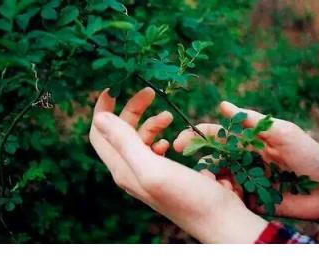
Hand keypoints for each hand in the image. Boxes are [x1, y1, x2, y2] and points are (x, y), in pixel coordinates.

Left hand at [90, 88, 267, 242]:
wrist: (220, 218)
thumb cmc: (188, 196)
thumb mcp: (153, 167)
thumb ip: (125, 143)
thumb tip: (100, 118)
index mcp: (123, 169)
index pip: (99, 134)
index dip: (102, 109)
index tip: (115, 87)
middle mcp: (131, 171)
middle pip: (121, 132)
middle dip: (133, 108)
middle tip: (151, 92)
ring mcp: (149, 173)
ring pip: (140, 138)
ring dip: (151, 122)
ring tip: (169, 117)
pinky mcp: (166, 174)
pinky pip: (155, 149)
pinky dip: (161, 137)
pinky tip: (172, 140)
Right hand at [174, 101, 318, 219]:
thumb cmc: (308, 155)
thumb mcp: (283, 133)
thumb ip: (254, 121)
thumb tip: (223, 105)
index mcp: (247, 142)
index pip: (217, 135)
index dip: (198, 135)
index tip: (181, 138)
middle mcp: (241, 159)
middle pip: (211, 155)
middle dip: (193, 154)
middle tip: (175, 155)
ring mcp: (244, 179)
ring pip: (216, 175)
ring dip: (206, 174)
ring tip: (203, 177)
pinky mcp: (248, 197)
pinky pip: (228, 194)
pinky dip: (220, 192)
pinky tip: (220, 192)